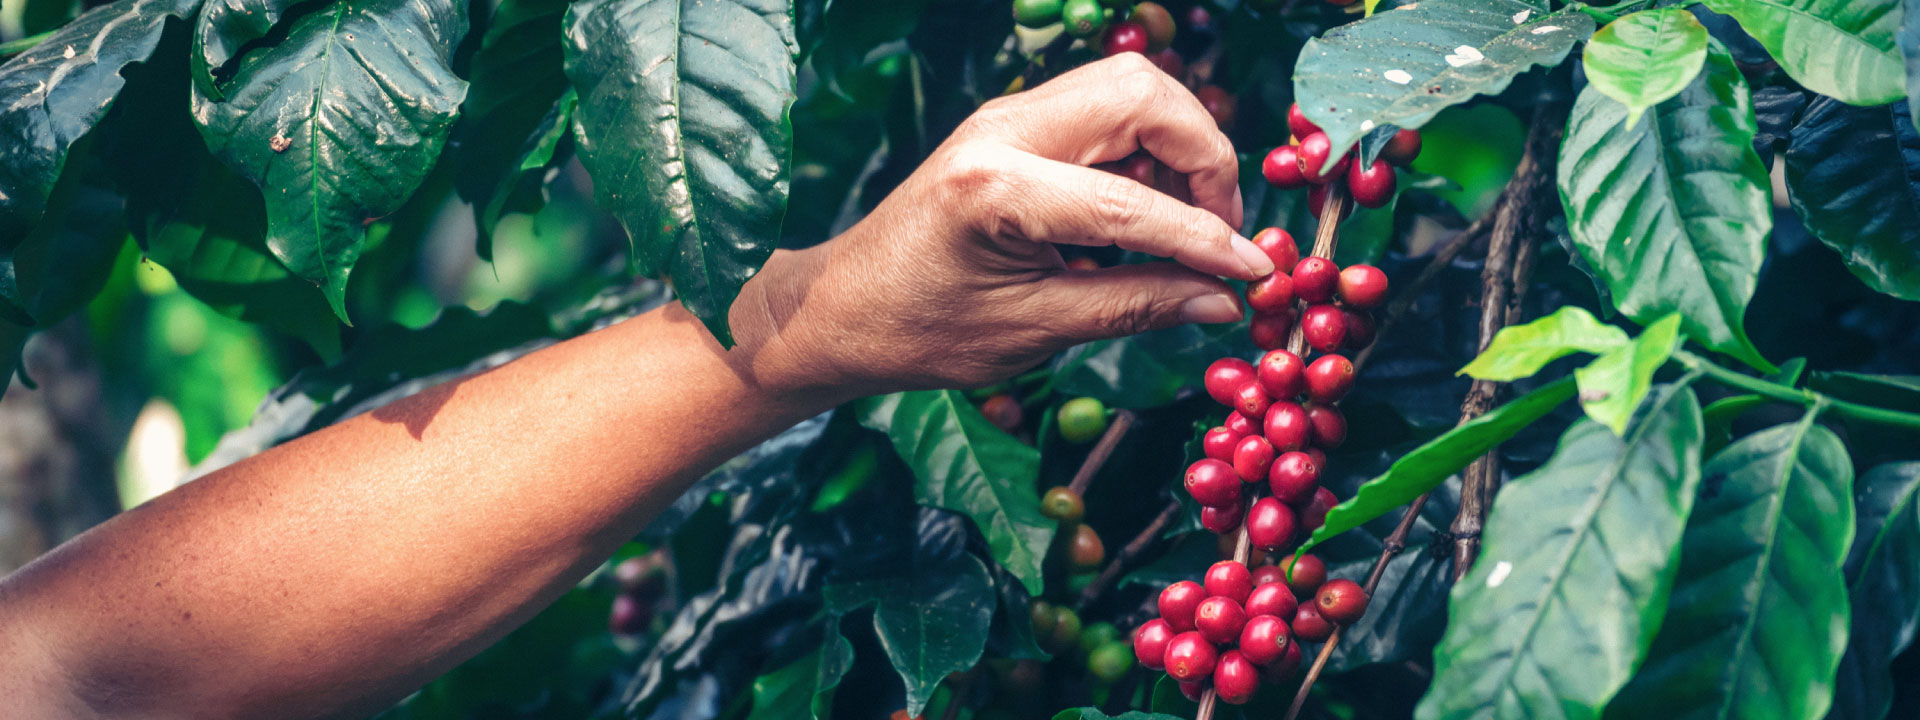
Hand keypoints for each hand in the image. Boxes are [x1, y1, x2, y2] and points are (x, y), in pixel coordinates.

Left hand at [741, 54, 1272, 393]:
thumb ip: (1134, 307)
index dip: (1206, 240)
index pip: (1130, 201)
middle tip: (1216, 238)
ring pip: (1133, 91)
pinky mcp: (1014, 123)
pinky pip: (1107, 112)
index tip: (1255, 273)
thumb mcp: (1031, 332)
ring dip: (1179, 150)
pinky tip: (1143, 219)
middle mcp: (1001, 129)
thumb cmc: (920, 331)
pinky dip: (1146, 154)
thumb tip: (1225, 298)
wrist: (841, 307)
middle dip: (1204, 160)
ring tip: (1184, 231)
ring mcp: (1007, 115)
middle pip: (1145, 95)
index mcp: (993, 189)